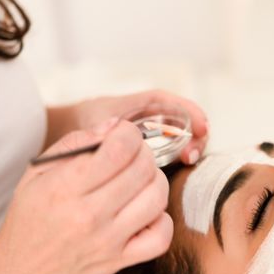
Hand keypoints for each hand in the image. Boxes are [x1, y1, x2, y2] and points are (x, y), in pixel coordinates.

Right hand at [0, 118, 172, 273]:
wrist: (20, 272)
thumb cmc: (30, 217)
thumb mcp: (38, 172)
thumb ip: (77, 143)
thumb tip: (116, 126)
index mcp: (65, 188)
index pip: (119, 149)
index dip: (130, 133)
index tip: (124, 135)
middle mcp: (88, 215)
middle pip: (143, 170)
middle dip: (144, 154)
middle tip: (134, 156)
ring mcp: (108, 241)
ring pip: (157, 199)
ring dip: (155, 182)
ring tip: (141, 181)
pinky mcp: (120, 261)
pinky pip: (161, 236)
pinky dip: (162, 219)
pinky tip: (145, 212)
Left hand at [57, 89, 208, 164]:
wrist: (71, 130)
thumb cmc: (84, 121)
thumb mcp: (93, 122)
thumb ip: (103, 128)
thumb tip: (116, 135)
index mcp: (144, 103)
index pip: (174, 103)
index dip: (192, 113)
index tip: (202, 126)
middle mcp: (155, 116)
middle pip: (186, 122)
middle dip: (195, 135)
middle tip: (191, 153)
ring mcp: (156, 133)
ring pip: (184, 138)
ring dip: (190, 148)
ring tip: (187, 160)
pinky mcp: (153, 151)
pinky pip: (173, 153)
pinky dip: (179, 161)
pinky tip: (177, 170)